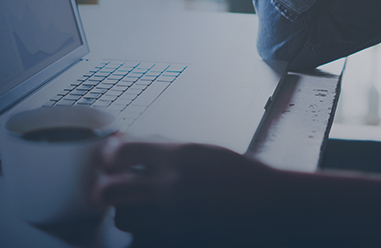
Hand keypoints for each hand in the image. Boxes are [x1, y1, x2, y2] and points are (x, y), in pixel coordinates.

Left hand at [93, 135, 277, 245]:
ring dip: (126, 212)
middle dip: (108, 189)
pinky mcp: (177, 239)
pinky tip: (157, 225)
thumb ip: (167, 148)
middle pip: (111, 190)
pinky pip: (144, 237)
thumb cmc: (245, 178)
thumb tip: (133, 143)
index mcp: (177, 156)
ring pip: (123, 219)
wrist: (272, 207)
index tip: (114, 161)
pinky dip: (145, 231)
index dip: (111, 158)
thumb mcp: (204, 151)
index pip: (121, 153)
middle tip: (115, 188)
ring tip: (141, 208)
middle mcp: (170, 186)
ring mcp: (172, 217)